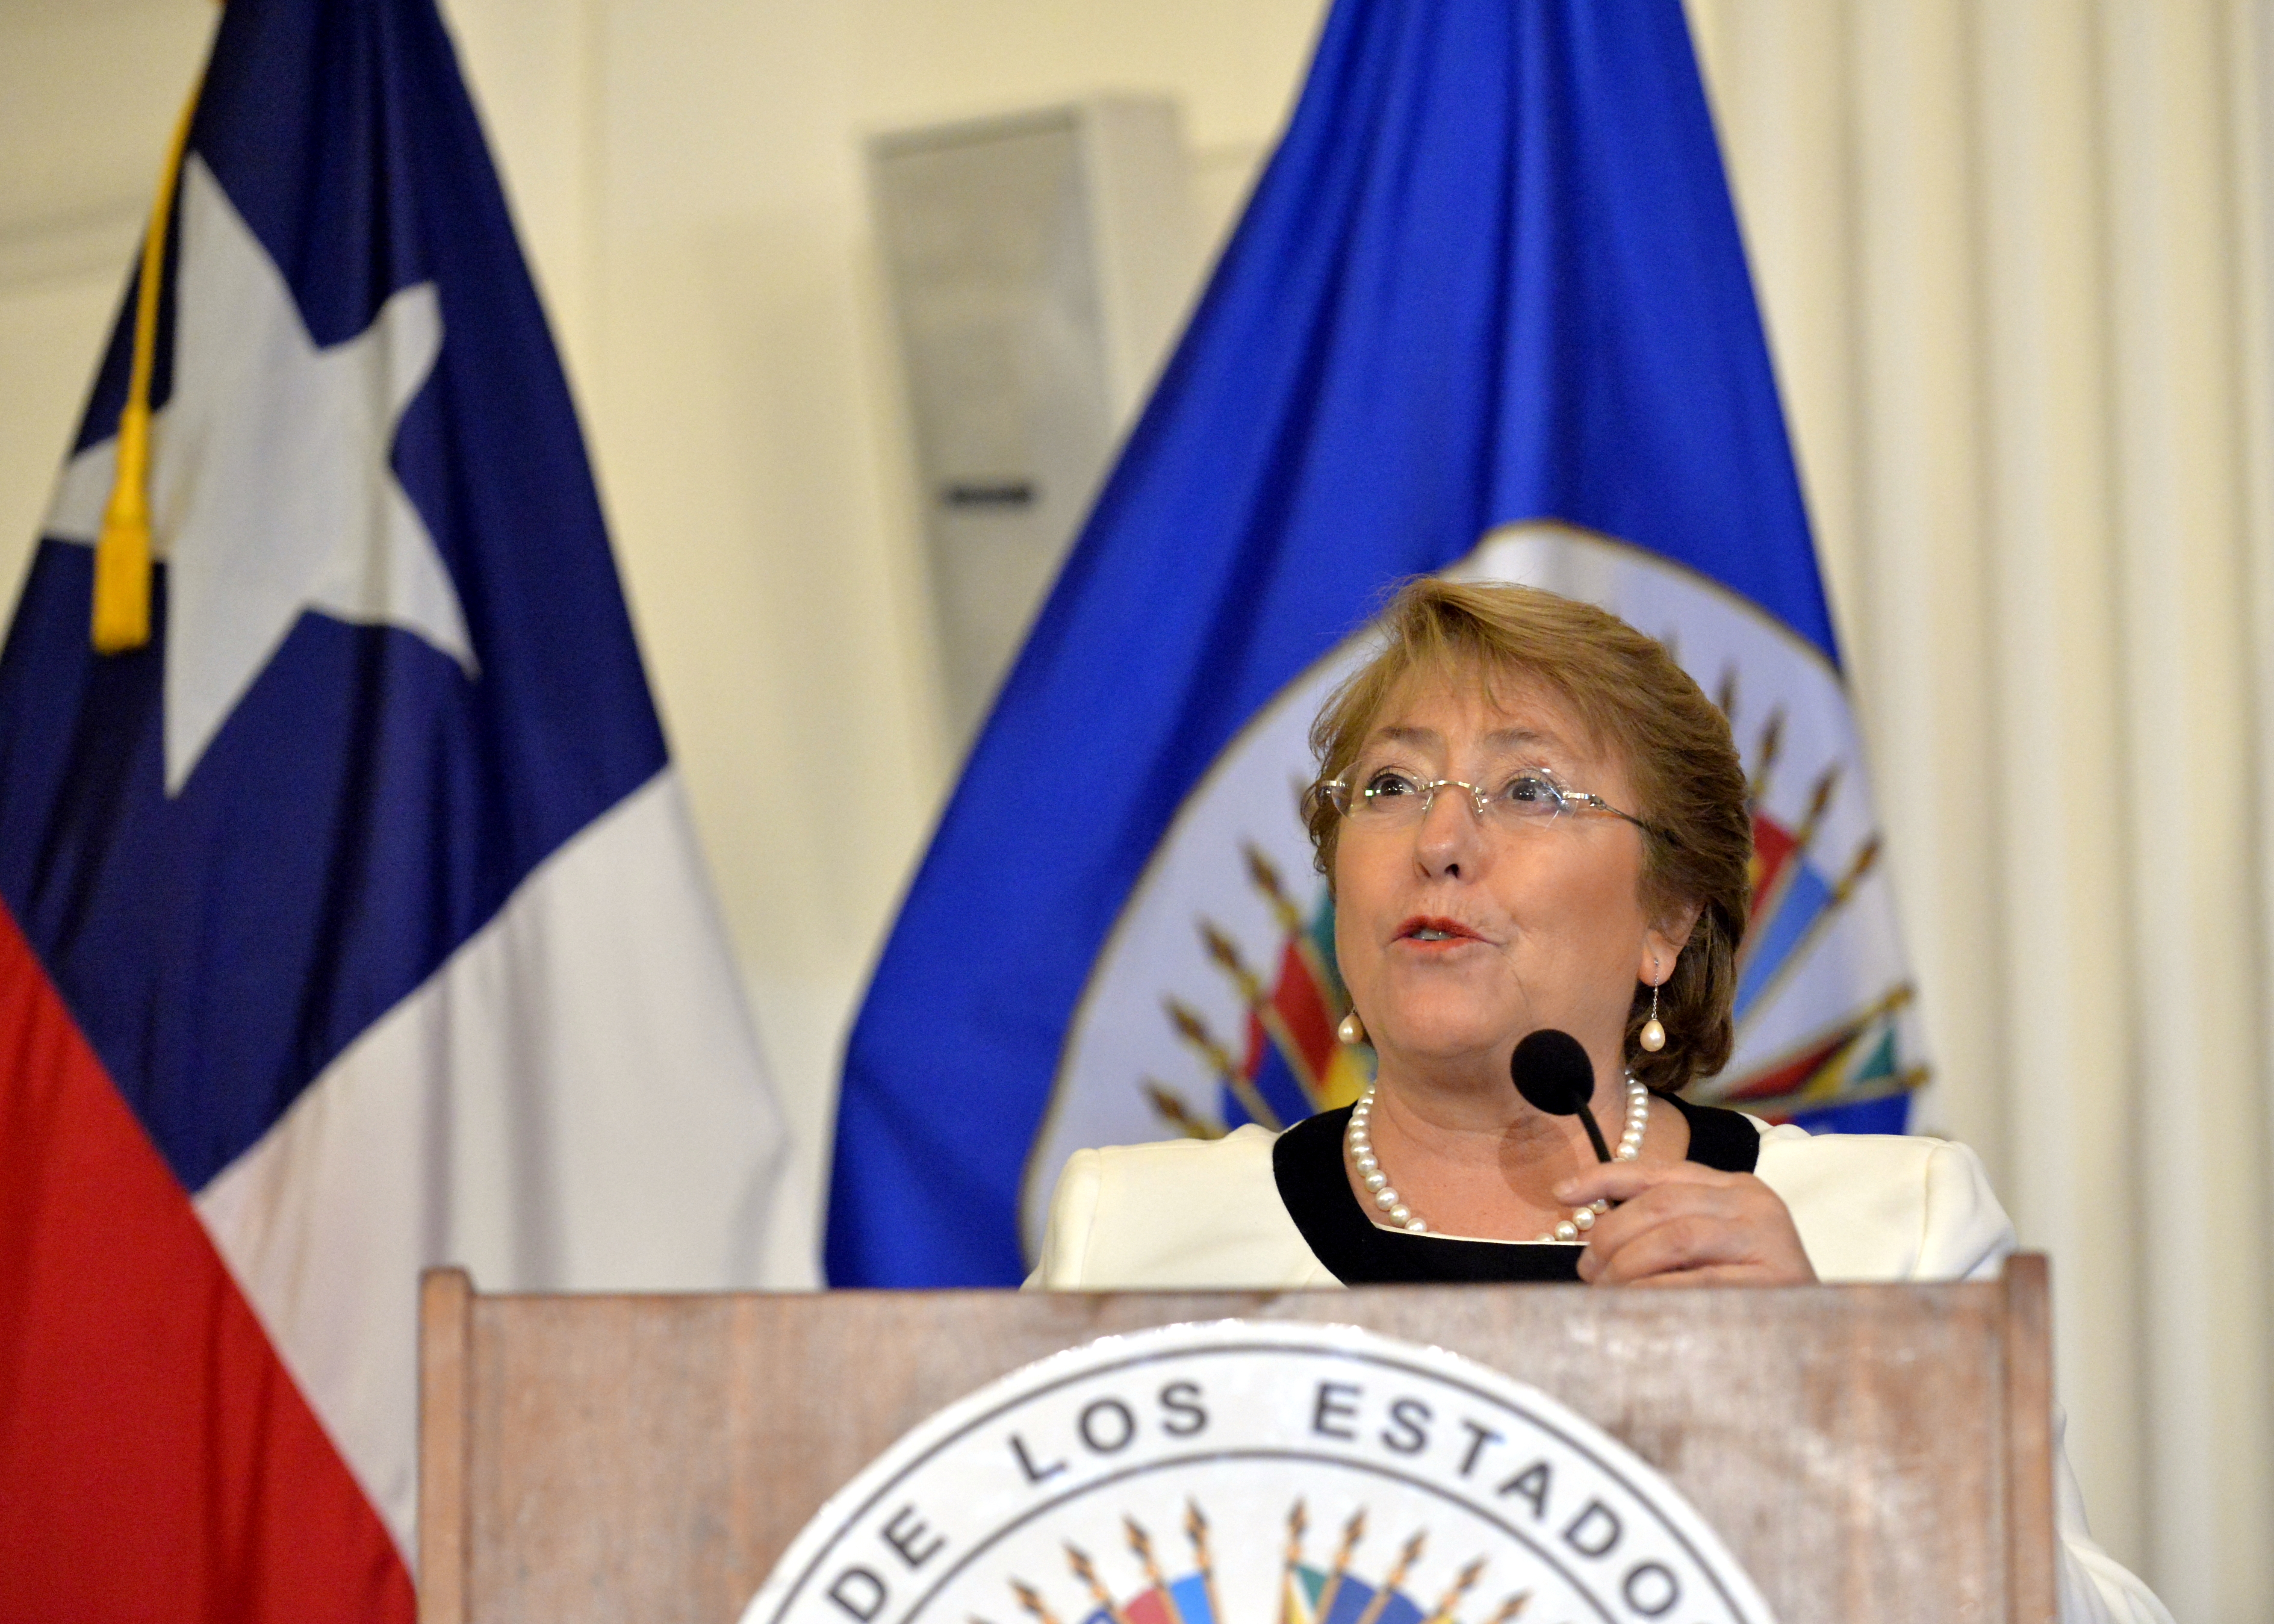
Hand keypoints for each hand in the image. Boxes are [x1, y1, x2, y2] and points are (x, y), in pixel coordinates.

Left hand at [1553, 1161, 1816, 1287]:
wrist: (1822, 1337)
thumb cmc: (1750, 1294)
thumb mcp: (1708, 1249)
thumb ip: (1663, 1229)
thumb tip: (1589, 1232)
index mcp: (1735, 1186)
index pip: (1657, 1172)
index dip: (1604, 1178)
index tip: (1562, 1194)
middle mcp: (1753, 1202)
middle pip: (1658, 1204)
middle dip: (1609, 1235)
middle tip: (1586, 1269)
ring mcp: (1767, 1237)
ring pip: (1672, 1236)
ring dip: (1626, 1266)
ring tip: (1605, 1290)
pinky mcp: (1775, 1278)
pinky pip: (1696, 1280)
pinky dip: (1654, 1291)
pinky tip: (1632, 1305)